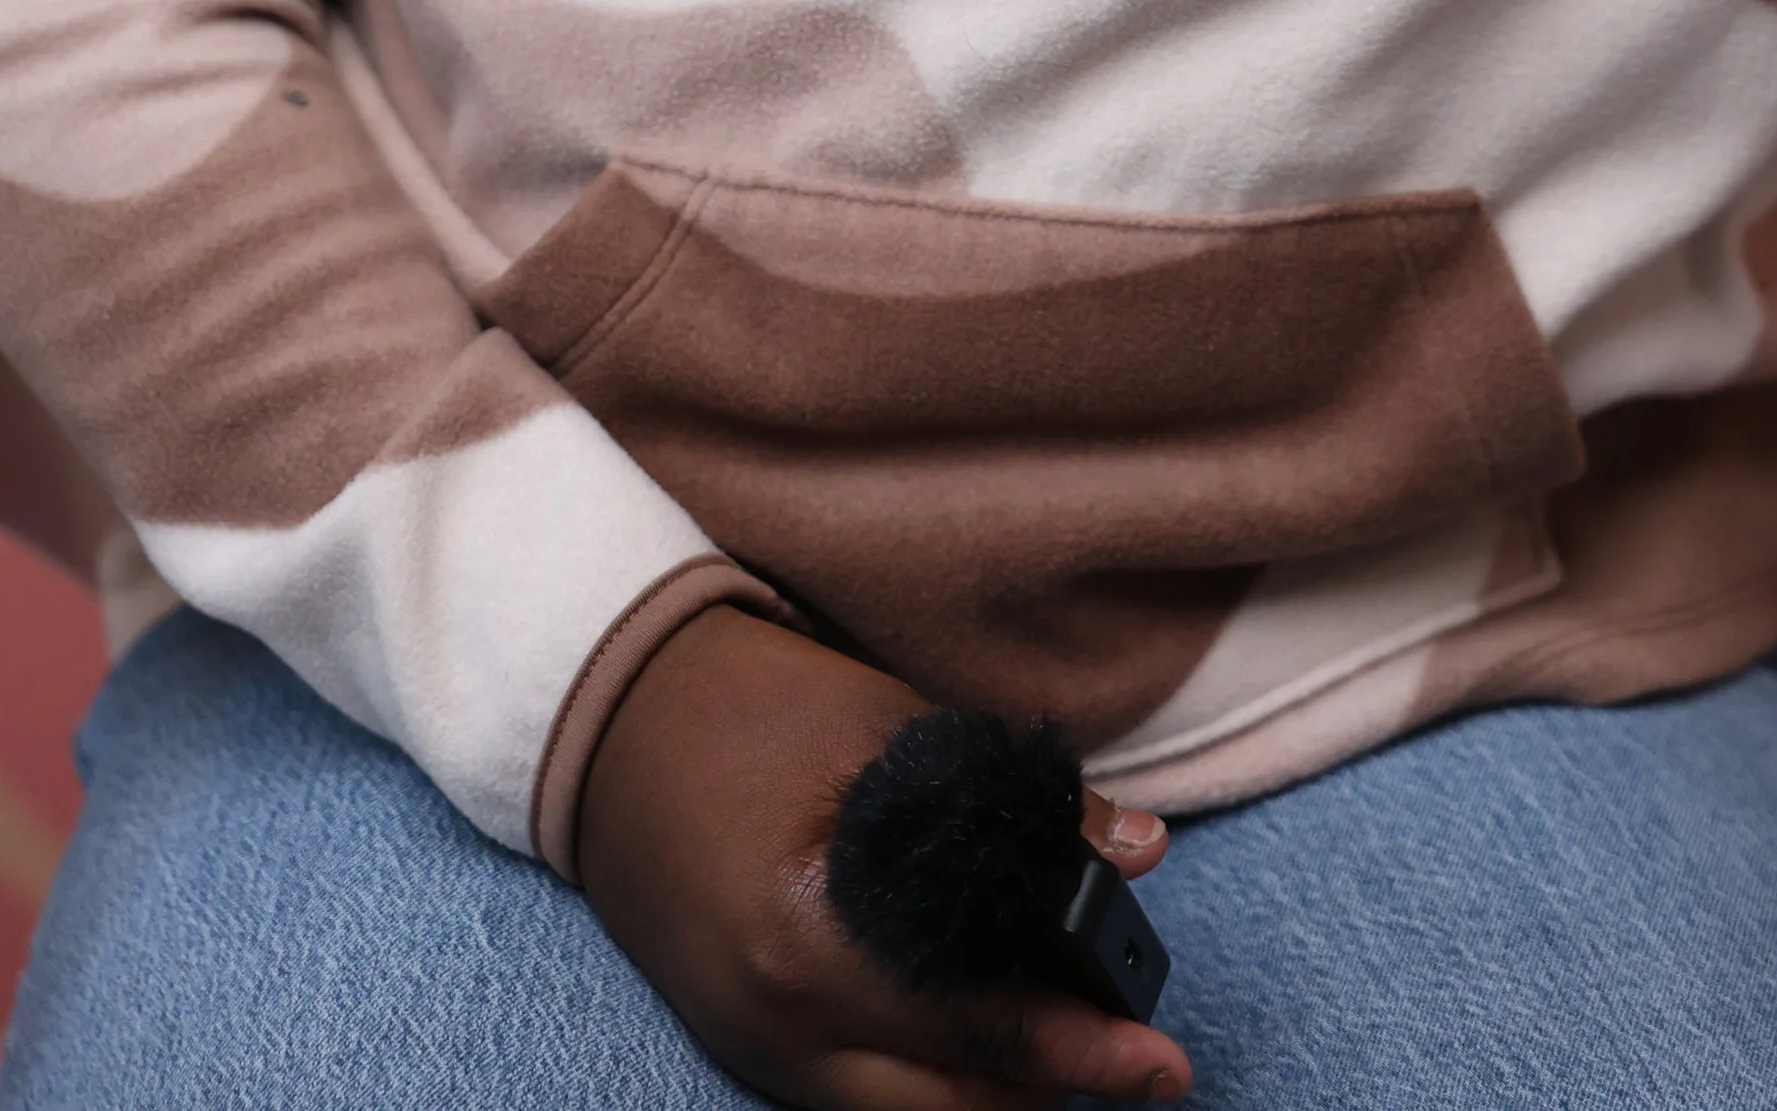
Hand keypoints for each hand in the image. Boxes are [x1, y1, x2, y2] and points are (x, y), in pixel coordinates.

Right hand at [576, 608, 1186, 1107]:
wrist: (613, 716)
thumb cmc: (758, 705)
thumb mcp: (898, 732)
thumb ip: (1021, 808)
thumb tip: (1140, 852)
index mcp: (812, 933)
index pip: (978, 1023)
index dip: (1083, 1045)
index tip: (1163, 1059)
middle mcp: (776, 1018)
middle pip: (947, 1106)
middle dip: (1056, 1093)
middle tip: (1148, 1069)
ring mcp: (751, 1045)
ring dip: (997, 1101)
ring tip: (1083, 1063)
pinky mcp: (740, 1043)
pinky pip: (857, 1101)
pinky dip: (931, 1090)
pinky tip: (990, 1055)